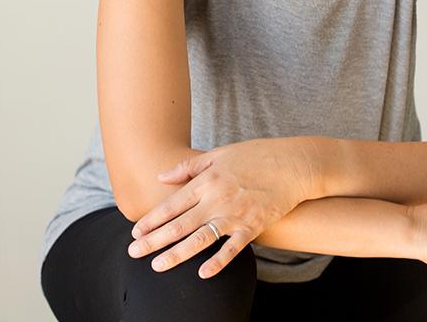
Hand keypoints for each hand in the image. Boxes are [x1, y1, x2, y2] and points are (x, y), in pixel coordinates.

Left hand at [125, 137, 319, 278]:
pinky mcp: (253, 226)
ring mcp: (234, 214)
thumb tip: (162, 175)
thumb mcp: (218, 154)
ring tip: (157, 266)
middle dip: (154, 240)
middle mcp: (216, 199)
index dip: (151, 220)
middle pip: (179, 224)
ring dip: (176, 254)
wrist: (293, 165)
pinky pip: (232, 248)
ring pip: (200, 239)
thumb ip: (188, 167)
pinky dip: (218, 262)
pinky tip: (202, 273)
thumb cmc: (255, 156)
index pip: (172, 204)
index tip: (135, 232)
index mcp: (206, 180)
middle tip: (133, 252)